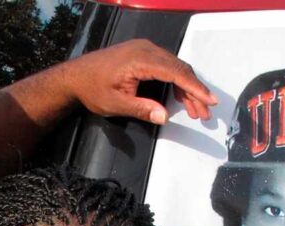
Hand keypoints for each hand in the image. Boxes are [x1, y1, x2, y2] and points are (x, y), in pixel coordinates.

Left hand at [62, 39, 216, 123]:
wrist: (75, 76)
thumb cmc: (92, 89)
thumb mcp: (116, 104)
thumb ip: (141, 109)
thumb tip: (164, 116)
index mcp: (141, 59)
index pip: (176, 72)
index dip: (195, 88)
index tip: (210, 100)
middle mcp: (146, 49)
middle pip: (179, 69)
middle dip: (195, 92)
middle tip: (205, 113)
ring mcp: (145, 49)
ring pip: (175, 67)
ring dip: (187, 88)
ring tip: (196, 110)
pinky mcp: (142, 53)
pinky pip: (166, 65)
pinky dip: (176, 81)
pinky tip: (181, 98)